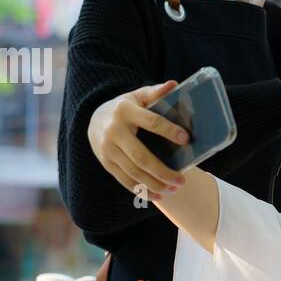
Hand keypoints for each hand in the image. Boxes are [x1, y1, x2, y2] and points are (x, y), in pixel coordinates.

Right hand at [86, 79, 189, 200]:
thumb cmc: (125, 107)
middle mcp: (114, 131)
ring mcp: (107, 149)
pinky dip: (141, 190)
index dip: (168, 131)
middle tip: (182, 181)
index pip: (150, 122)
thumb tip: (174, 84)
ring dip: (155, 184)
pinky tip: (158, 196)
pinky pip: (124, 180)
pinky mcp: (106, 162)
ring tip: (174, 189)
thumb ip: (155, 92)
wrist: (93, 119)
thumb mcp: (137, 96)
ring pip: (133, 171)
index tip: (186, 140)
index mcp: (125, 111)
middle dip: (163, 171)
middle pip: (141, 156)